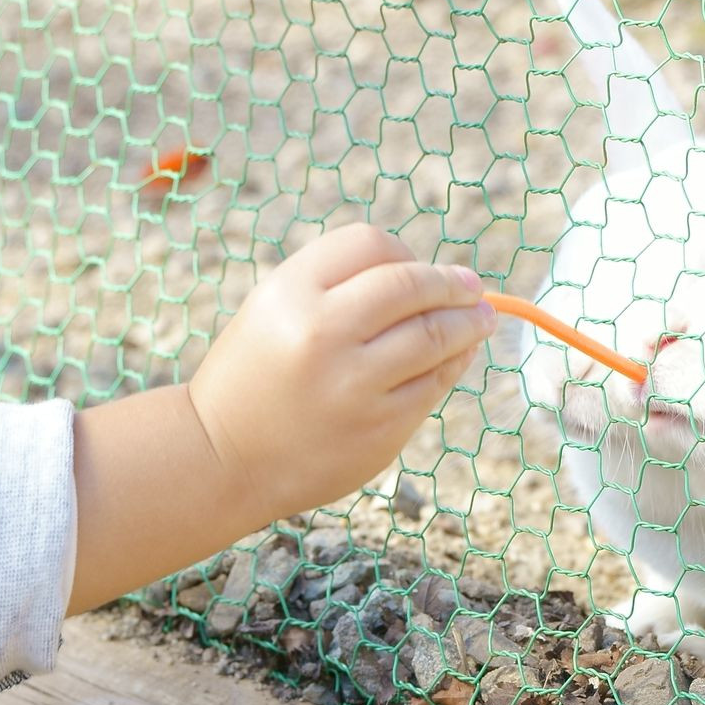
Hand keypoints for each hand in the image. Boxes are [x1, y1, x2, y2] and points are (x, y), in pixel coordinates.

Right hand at [190, 226, 493, 520]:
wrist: (221, 459)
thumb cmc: (254, 377)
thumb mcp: (274, 310)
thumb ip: (338, 287)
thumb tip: (430, 276)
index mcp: (290, 292)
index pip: (371, 245)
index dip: (404, 253)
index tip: (421, 267)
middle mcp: (323, 333)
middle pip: (412, 285)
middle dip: (453, 283)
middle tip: (473, 287)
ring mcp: (355, 383)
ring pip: (435, 336)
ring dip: (469, 322)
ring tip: (482, 317)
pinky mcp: (380, 427)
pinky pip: (432, 384)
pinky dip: (452, 365)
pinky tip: (458, 356)